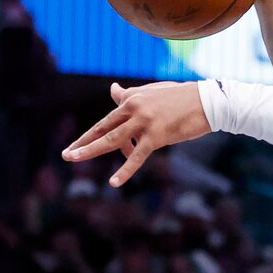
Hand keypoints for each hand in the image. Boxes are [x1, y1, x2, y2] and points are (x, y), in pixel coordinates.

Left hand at [62, 81, 208, 187]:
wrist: (206, 102)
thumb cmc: (180, 98)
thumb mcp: (152, 94)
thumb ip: (130, 95)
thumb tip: (113, 90)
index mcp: (132, 100)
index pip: (106, 121)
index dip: (89, 135)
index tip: (75, 145)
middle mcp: (134, 109)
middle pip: (103, 129)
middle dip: (83, 143)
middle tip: (66, 154)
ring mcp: (144, 123)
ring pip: (112, 139)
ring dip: (90, 150)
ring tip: (74, 158)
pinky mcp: (157, 136)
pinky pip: (137, 156)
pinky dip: (125, 170)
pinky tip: (114, 182)